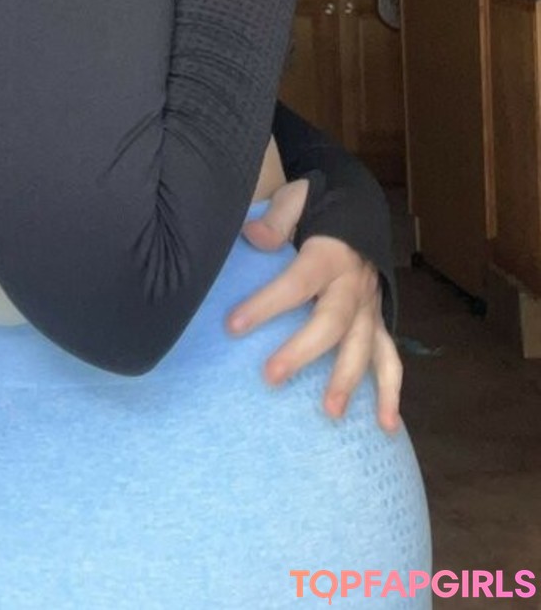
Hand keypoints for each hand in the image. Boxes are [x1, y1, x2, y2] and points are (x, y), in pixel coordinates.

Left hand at [226, 177, 402, 432]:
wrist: (360, 208)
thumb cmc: (318, 207)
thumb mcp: (297, 198)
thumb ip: (277, 218)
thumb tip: (253, 236)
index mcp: (329, 254)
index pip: (296, 283)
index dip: (266, 304)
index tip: (233, 325)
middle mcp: (354, 284)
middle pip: (331, 322)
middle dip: (303, 351)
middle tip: (272, 377)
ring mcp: (370, 307)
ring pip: (363, 346)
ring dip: (348, 380)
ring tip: (331, 412)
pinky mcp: (377, 322)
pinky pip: (389, 359)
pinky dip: (390, 393)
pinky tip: (386, 425)